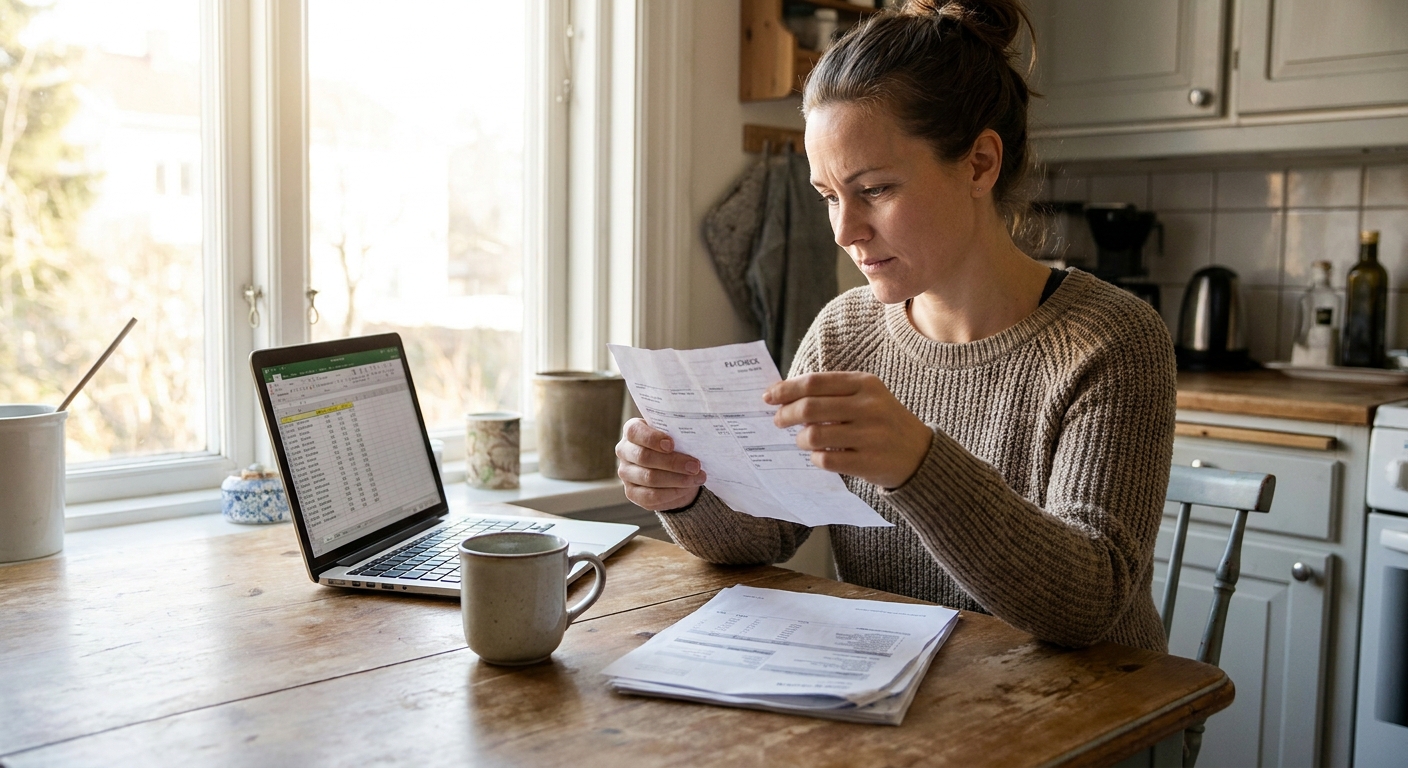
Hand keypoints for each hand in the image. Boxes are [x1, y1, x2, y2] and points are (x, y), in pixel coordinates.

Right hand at [615, 418, 706, 510]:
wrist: (674, 470)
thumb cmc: (675, 446)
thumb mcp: (676, 436)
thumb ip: (679, 435)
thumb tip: (695, 441)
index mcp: (632, 431)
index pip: (634, 431)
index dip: (652, 438)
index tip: (671, 444)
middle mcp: (625, 451)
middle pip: (644, 457)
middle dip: (673, 462)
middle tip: (695, 466)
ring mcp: (626, 473)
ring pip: (649, 478)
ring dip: (677, 479)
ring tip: (697, 478)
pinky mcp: (632, 493)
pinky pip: (651, 496)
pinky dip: (672, 493)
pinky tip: (686, 488)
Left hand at [764, 372, 931, 489]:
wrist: (921, 455)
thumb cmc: (883, 422)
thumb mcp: (867, 397)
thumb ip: (832, 393)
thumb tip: (785, 396)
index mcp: (865, 384)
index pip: (814, 383)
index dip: (785, 390)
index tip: (768, 397)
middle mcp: (869, 406)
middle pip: (809, 408)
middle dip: (786, 415)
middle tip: (778, 421)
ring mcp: (870, 435)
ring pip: (814, 436)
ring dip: (800, 440)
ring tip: (801, 441)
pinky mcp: (869, 462)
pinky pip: (826, 460)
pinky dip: (816, 458)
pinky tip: (819, 456)